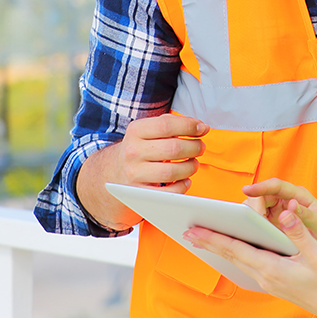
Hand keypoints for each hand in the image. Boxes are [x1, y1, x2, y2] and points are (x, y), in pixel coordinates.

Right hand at [76, 113, 207, 229]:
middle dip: (194, 147)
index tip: (203, 129)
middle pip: (173, 148)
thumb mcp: (147, 131)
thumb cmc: (140, 149)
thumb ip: (170, 124)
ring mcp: (134, 174)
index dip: (189, 126)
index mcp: (135, 131)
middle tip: (200, 147)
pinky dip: (182, 186)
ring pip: (172, 171)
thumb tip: (200, 126)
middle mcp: (132, 151)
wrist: (113, 173)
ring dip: (190, 166)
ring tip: (194, 163)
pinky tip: (185, 179)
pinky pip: (168, 192)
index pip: (167, 125)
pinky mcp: (139, 193)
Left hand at [185, 201, 316, 317]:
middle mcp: (266, 277)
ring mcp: (269, 282)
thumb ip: (299, 231)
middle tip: (187, 231)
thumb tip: (284, 211)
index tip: (194, 230)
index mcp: (273, 268)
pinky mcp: (275, 283)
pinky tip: (232, 249)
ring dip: (220, 249)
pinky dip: (236, 255)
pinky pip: (249, 266)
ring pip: (239, 262)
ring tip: (202, 238)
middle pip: (232, 256)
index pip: (237, 249)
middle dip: (209, 243)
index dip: (214, 238)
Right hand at [241, 178, 316, 265]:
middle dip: (252, 206)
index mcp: (299, 196)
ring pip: (257, 208)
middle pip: (262, 196)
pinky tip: (246, 235)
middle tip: (249, 222)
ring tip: (245, 230)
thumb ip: (307, 216)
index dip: (261, 187)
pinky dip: (251, 227)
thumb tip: (291, 206)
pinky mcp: (274, 225)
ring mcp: (279, 213)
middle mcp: (287, 201)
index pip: (277, 186)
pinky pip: (258, 222)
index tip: (247, 190)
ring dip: (249, 217)